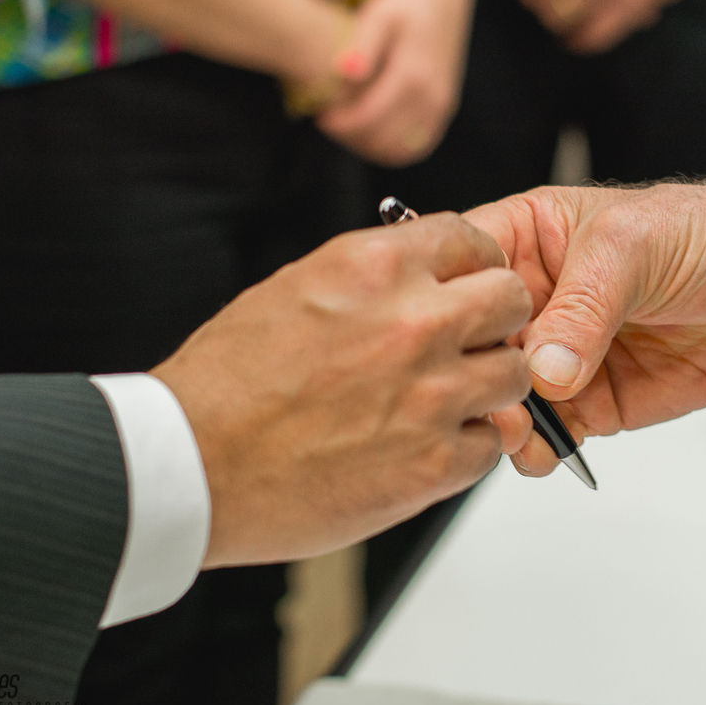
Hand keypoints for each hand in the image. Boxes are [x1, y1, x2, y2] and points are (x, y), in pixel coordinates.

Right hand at [151, 213, 531, 566]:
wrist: (191, 464)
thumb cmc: (226, 384)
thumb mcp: (295, 290)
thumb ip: (371, 280)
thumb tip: (418, 277)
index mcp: (374, 269)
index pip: (472, 240)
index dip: (475, 266)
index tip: (471, 285)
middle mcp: (413, 323)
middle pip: (511, 300)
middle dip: (496, 321)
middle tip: (471, 345)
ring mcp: (431, 395)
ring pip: (515, 375)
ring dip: (487, 388)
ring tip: (444, 403)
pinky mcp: (434, 464)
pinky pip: (490, 444)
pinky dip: (467, 448)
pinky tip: (424, 448)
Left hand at [315, 0, 474, 166]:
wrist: (442, 1)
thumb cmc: (403, 6)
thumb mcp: (380, 15)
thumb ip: (363, 45)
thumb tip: (345, 73)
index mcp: (413, 76)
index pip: (369, 118)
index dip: (341, 125)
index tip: (321, 117)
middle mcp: (431, 98)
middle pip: (383, 141)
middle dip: (351, 138)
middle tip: (330, 123)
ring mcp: (441, 109)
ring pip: (400, 152)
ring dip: (369, 148)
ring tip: (348, 129)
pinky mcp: (444, 114)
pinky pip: (416, 149)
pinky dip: (390, 149)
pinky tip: (371, 133)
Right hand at [465, 175, 705, 474]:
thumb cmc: (702, 235)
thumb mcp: (632, 248)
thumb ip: (584, 306)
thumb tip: (544, 369)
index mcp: (523, 241)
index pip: (462, 271)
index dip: (446, 303)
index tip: (448, 335)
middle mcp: (530, 302)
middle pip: (472, 347)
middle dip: (475, 377)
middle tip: (491, 400)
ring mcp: (554, 358)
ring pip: (502, 398)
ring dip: (503, 421)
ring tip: (518, 432)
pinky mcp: (585, 403)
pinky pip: (546, 434)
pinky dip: (538, 450)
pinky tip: (544, 451)